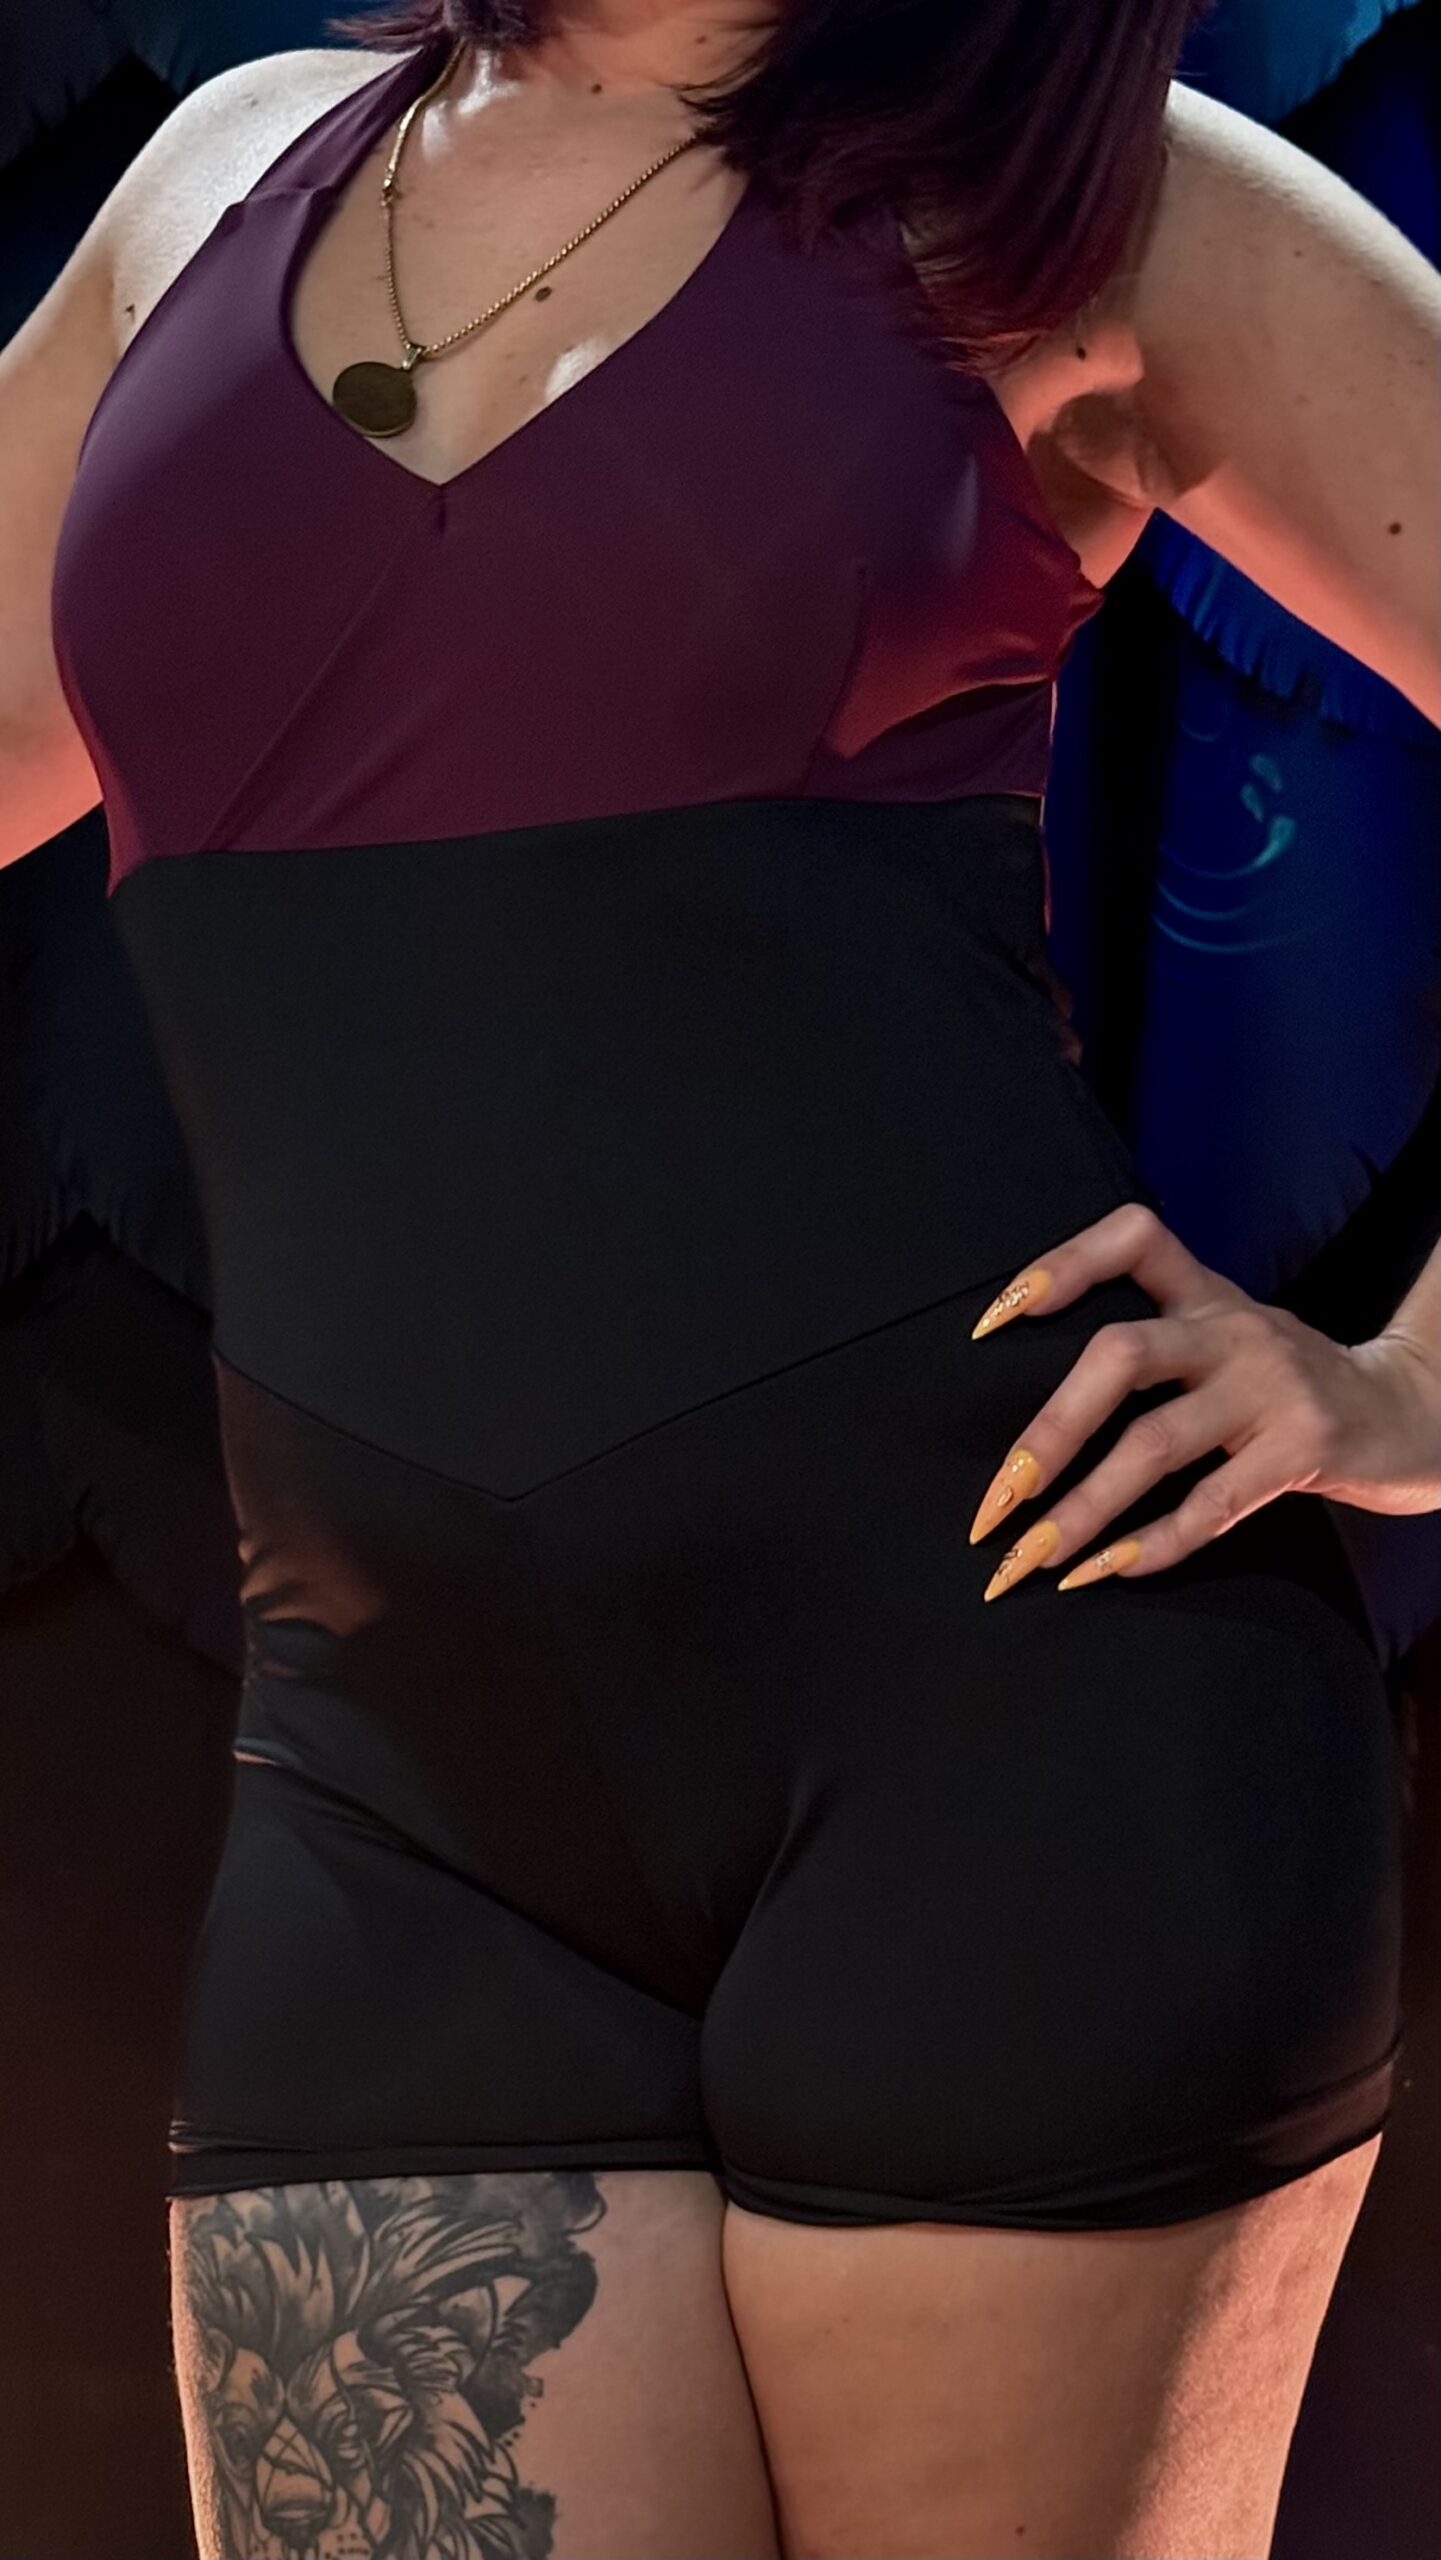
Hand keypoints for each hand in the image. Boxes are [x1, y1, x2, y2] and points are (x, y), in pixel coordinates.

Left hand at [965, 1202, 1440, 1599]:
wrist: (1409, 1413)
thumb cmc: (1288, 1387)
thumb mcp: (1229, 1341)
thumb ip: (1156, 1351)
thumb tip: (1034, 1425)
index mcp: (1205, 1295)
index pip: (1131, 1238)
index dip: (1060, 1266)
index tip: (990, 1322)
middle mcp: (1232, 1329)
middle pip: (1119, 1357)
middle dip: (1047, 1433)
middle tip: (996, 1501)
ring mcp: (1270, 1387)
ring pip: (1154, 1443)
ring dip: (1082, 1510)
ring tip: (1032, 1557)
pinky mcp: (1303, 1447)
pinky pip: (1212, 1503)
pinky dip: (1153, 1543)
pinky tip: (1108, 1570)